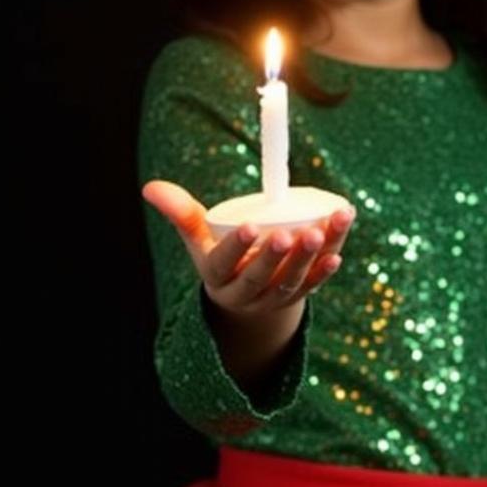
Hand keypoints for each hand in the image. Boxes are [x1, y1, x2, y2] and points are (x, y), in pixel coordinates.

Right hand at [142, 180, 354, 317]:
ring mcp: (271, 300)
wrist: (245, 296)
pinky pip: (312, 287)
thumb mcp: (198, 237)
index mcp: (216, 276)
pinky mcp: (295, 299)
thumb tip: (149, 187)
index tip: (251, 225)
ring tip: (319, 231)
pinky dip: (325, 271)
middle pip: (260, 278)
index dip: (237, 247)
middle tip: (291, 233)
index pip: (223, 264)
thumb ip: (181, 212)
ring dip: (308, 259)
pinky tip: (337, 252)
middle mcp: (243, 294)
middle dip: (276, 257)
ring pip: (290, 282)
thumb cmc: (219, 254)